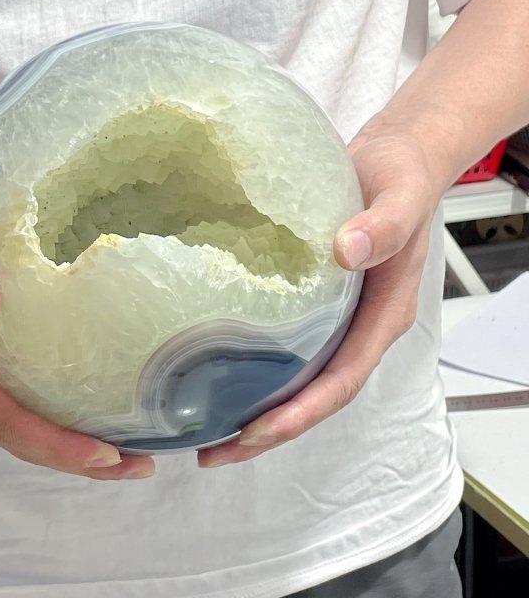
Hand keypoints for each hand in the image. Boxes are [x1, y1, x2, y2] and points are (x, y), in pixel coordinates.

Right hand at [0, 187, 154, 479]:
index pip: (2, 418)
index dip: (53, 442)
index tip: (104, 454)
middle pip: (19, 433)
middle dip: (76, 457)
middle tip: (139, 464)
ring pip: (23, 417)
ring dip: (74, 437)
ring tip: (131, 446)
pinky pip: (23, 389)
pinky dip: (62, 403)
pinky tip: (98, 395)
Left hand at [197, 127, 443, 467]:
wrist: (395, 156)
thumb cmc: (401, 177)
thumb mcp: (400, 196)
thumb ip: (383, 226)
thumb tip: (347, 253)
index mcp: (383, 314)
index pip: (343, 378)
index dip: (301, 411)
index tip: (255, 431)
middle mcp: (357, 325)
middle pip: (316, 393)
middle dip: (269, 428)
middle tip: (214, 451)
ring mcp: (335, 315)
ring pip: (298, 375)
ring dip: (256, 406)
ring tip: (206, 427)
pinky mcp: (311, 297)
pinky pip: (284, 342)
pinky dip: (251, 364)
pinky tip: (211, 365)